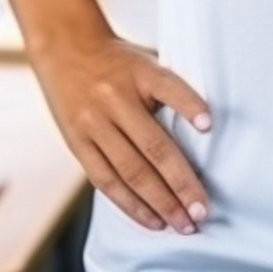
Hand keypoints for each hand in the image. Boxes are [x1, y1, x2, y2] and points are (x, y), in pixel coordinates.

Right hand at [33, 31, 212, 235]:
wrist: (64, 47)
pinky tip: (152, 220)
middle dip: (181, 183)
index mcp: (139, 72)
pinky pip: (105, 179)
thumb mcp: (145, 62)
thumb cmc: (117, 61)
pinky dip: (130, 204)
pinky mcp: (77, 142)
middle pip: (153, 146)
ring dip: (159, 202)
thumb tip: (205, 130)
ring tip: (182, 224)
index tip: (208, 125)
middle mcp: (115, 98)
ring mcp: (93, 122)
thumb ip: (169, 91)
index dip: (189, 104)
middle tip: (202, 211)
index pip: (169, 87)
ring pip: (130, 171)